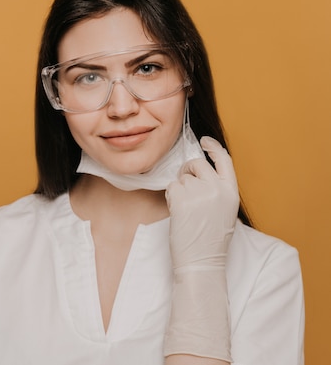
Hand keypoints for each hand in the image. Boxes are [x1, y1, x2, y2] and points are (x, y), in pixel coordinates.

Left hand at [166, 136, 238, 270]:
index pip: (224, 160)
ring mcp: (199, 192)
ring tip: (186, 210)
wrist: (202, 260)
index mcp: (231, 192)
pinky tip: (178, 212)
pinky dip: (170, 197)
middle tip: (184, 188)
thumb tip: (201, 175)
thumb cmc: (211, 240)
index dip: (213, 147)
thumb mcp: (224, 211)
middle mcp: (217, 188)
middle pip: (197, 164)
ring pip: (181, 177)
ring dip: (179, 189)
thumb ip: (217, 190)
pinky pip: (171, 187)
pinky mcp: (182, 198)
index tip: (204, 141)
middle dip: (187, 171)